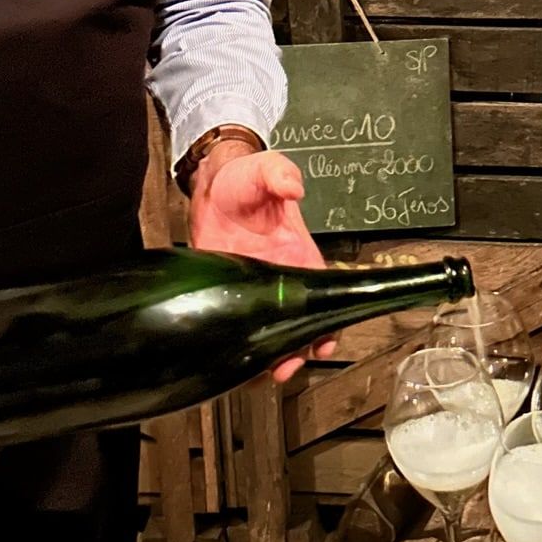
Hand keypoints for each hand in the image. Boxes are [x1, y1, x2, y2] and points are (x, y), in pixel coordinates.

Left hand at [187, 148, 336, 381]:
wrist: (213, 182)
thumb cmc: (246, 178)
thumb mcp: (266, 170)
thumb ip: (279, 173)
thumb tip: (292, 185)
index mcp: (299, 253)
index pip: (322, 296)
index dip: (327, 324)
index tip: (325, 341)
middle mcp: (281, 275)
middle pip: (298, 324)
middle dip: (297, 351)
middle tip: (286, 368)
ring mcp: (254, 286)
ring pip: (271, 330)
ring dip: (270, 354)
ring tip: (265, 372)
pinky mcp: (229, 289)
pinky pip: (239, 323)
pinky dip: (241, 344)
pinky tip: (236, 359)